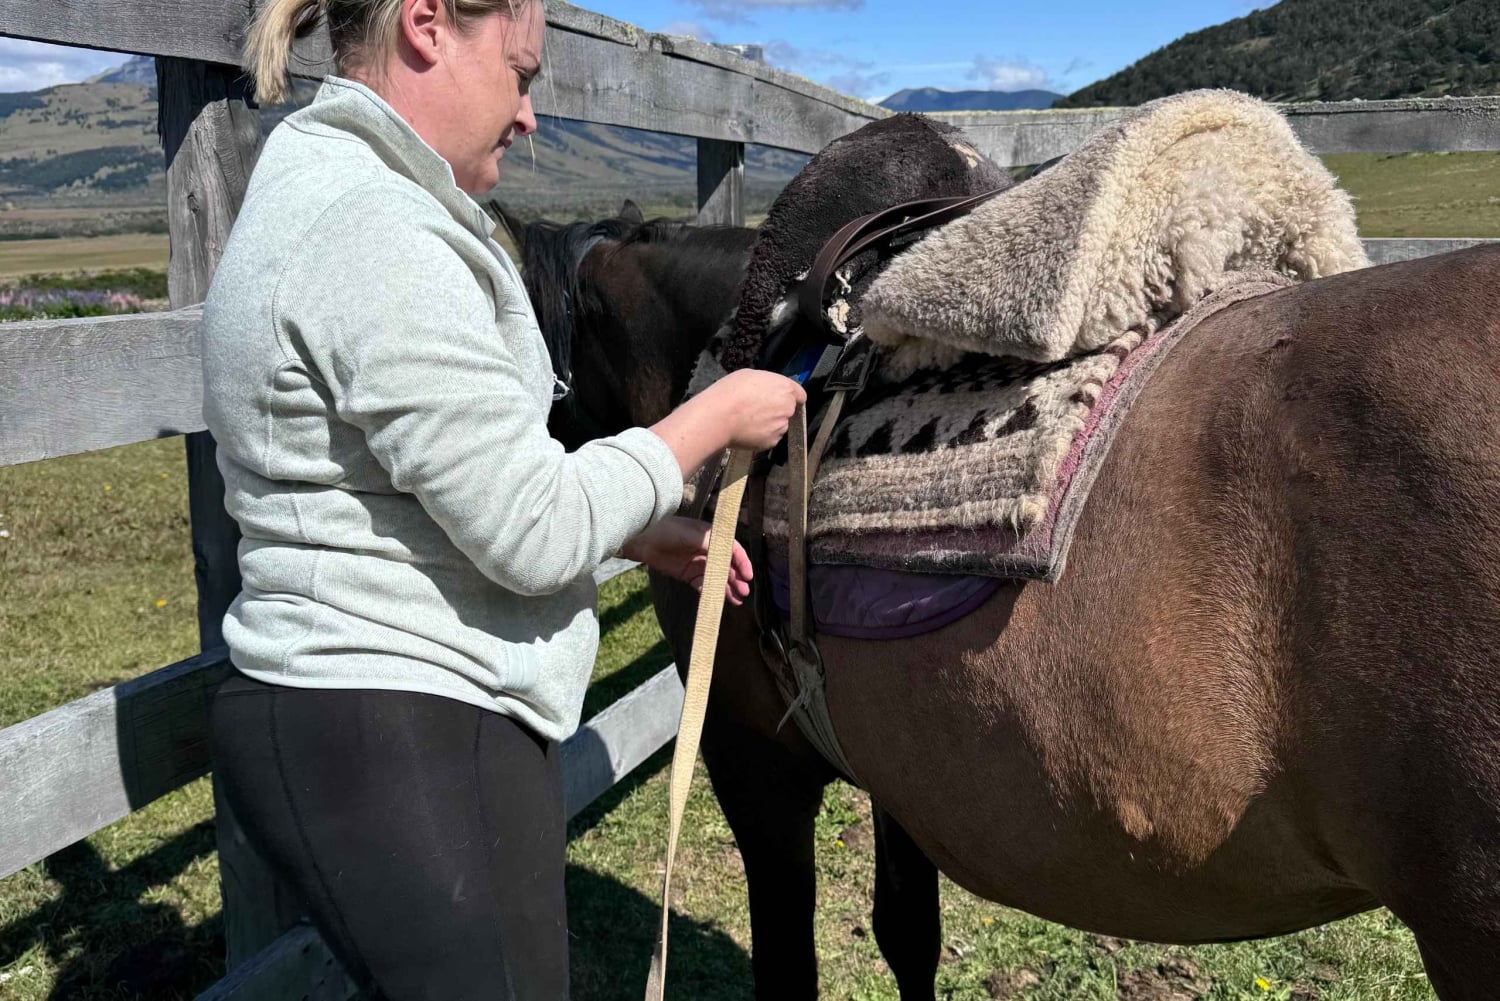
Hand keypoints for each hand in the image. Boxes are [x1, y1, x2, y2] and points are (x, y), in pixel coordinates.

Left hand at [620, 516, 752, 604]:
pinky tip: (718, 600)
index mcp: (712, 537)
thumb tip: (727, 555)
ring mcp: (698, 564)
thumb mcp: (691, 534)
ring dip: (727, 588)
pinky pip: (703, 585)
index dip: (742, 562)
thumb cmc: (667, 530)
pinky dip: (710, 593)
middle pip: (727, 567)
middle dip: (737, 579)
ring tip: (737, 600)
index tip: (748, 576)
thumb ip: (710, 544)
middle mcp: (708, 550)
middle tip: (744, 592)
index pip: (733, 550)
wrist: (642, 539)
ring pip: (717, 578)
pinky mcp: (688, 575)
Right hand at [649, 369, 805, 480]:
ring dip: (769, 424)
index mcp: (786, 389)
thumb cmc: (731, 392)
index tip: (782, 398)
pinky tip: (746, 430)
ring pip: (778, 426)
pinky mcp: (771, 442)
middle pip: (788, 411)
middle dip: (777, 410)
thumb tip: (766, 390)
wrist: (719, 416)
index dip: (790, 396)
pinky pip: (769, 438)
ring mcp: (780, 428)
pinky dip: (761, 436)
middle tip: (757, 408)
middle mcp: (788, 409)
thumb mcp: (750, 375)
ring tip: (748, 420)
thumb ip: (766, 384)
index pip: (800, 395)